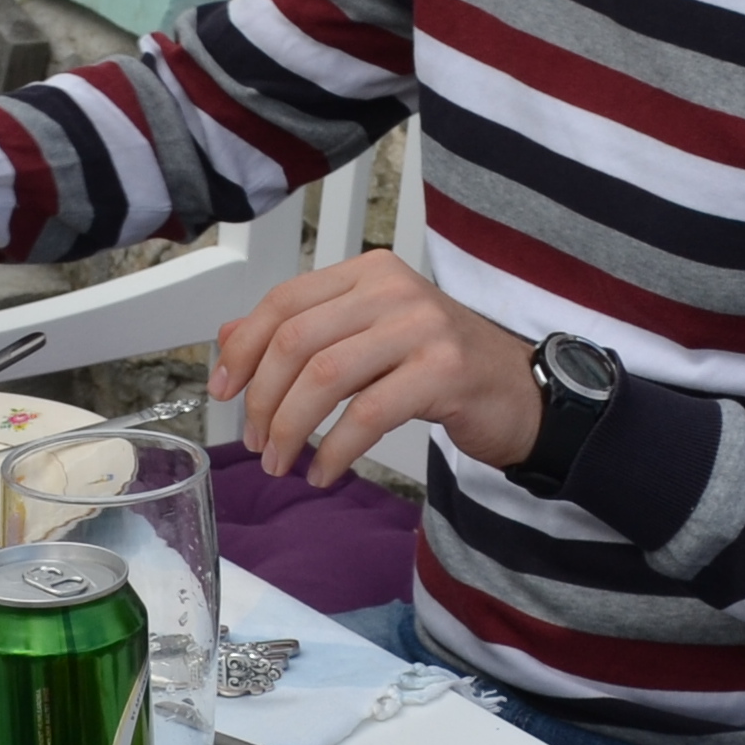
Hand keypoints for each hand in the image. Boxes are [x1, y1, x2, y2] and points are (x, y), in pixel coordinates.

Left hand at [207, 251, 541, 486]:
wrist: (521, 392)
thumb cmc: (441, 368)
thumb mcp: (367, 340)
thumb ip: (304, 334)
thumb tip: (230, 341)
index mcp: (368, 273)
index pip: (284, 302)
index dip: (244, 349)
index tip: (224, 391)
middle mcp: (393, 289)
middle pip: (297, 340)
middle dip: (264, 399)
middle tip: (256, 442)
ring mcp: (422, 327)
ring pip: (326, 375)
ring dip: (291, 427)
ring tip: (282, 461)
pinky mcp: (444, 370)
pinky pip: (368, 414)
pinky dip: (335, 449)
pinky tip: (324, 471)